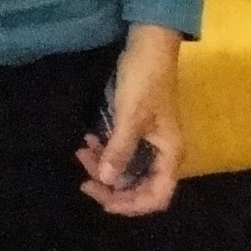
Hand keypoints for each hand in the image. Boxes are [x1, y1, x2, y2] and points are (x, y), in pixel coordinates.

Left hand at [76, 24, 183, 215]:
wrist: (148, 45)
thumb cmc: (144, 79)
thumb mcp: (129, 116)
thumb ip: (119, 150)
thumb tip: (106, 181)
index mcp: (170, 154)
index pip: (156, 197)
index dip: (131, 205)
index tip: (102, 200)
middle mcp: (163, 153)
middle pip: (140, 186)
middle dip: (111, 186)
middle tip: (82, 177)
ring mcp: (151, 140)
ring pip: (128, 168)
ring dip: (104, 167)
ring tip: (80, 152)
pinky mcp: (138, 128)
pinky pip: (122, 150)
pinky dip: (105, 150)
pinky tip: (88, 139)